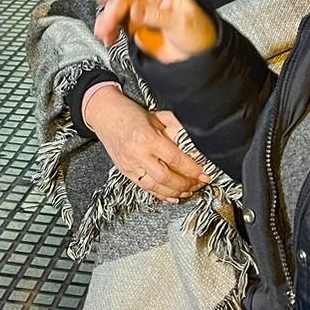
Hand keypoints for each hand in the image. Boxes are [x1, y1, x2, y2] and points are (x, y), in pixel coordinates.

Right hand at [83, 89, 210, 201]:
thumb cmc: (130, 113)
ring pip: (156, 187)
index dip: (192, 169)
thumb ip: (176, 130)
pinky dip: (160, 195)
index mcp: (148, 138)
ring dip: (175, 193)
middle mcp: (138, 154)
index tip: (204, 173)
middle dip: (186, 184)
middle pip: (166, 178)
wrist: (105, 114)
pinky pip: (145, 188)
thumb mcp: (157, 116)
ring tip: (188, 191)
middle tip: (199, 184)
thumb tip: (194, 146)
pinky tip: (172, 196)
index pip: (176, 159)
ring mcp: (130, 165)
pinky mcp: (125, 171)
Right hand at [94, 0, 218, 63]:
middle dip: (112, 10)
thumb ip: (156, 15)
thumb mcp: (180, 22)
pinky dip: (110, 32)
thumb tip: (135, 10)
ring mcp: (140, 12)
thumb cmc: (198, 32)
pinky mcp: (135, 27)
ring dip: (107, 21)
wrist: (198, 56)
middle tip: (106, 23)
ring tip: (103, 33)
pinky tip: (108, 38)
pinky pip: (117, 26)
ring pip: (117, 11)